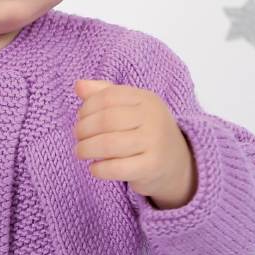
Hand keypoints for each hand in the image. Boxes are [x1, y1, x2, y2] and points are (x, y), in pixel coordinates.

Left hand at [72, 79, 197, 209]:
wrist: (177, 163)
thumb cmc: (145, 132)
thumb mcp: (130, 109)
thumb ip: (104, 94)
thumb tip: (78, 85)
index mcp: (146, 99)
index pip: (108, 96)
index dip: (87, 108)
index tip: (80, 119)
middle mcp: (153, 117)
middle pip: (107, 120)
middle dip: (84, 129)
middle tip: (78, 138)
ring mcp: (154, 142)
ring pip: (109, 144)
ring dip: (86, 149)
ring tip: (80, 152)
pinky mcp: (152, 166)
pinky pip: (117, 168)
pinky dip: (99, 169)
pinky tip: (94, 168)